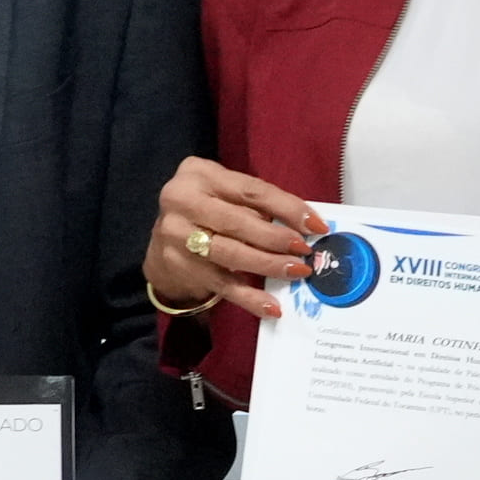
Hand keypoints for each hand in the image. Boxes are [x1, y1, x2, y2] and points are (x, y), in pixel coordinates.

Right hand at [151, 156, 328, 318]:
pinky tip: (271, 306)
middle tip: (305, 252)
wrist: (164, 240)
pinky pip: (221, 284)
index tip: (316, 225)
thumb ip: (257, 203)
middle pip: (237, 222)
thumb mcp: (226, 193)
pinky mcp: (178, 265)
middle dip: (276, 238)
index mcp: (199, 173)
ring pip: (229, 253)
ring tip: (296, 272)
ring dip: (267, 265)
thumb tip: (305, 225)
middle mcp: (182, 200)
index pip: (251, 190)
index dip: (287, 207)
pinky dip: (249, 297)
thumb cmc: (208, 210)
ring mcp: (175, 235)